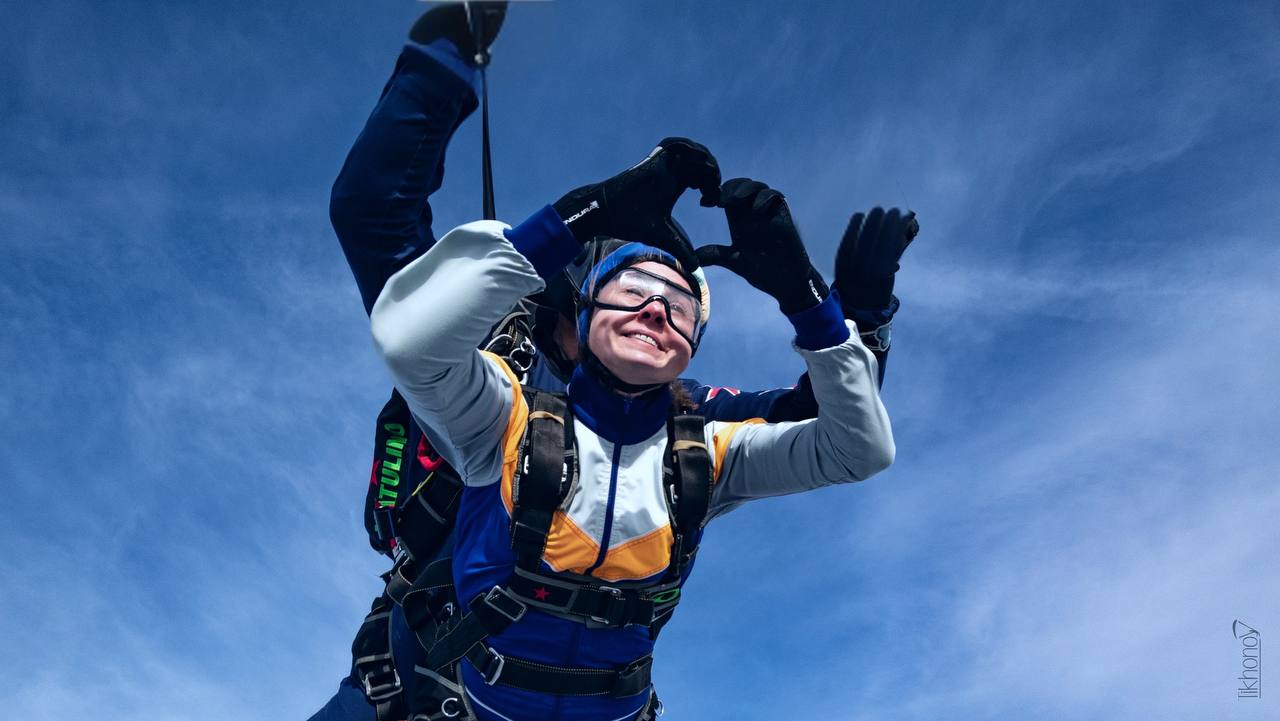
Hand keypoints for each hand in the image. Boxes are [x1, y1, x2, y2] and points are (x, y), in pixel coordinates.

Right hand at [552, 137, 720, 270]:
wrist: (605, 211)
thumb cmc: (630, 222)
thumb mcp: (664, 237)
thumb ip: (681, 249)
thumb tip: (695, 268)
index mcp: (675, 185)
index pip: (702, 178)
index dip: (712, 187)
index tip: (710, 204)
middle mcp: (671, 172)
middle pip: (701, 163)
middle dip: (713, 174)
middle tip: (712, 192)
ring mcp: (663, 164)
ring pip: (693, 151)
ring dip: (704, 160)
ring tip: (710, 177)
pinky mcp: (654, 160)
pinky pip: (678, 145)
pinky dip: (691, 149)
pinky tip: (699, 164)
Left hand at [697, 178, 828, 313]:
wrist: (787, 283)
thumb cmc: (764, 272)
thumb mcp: (735, 261)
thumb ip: (717, 255)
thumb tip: (693, 256)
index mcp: (739, 220)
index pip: (726, 196)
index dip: (714, 194)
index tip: (703, 203)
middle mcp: (753, 213)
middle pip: (740, 186)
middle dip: (728, 188)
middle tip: (718, 200)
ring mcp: (769, 213)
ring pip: (757, 187)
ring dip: (744, 189)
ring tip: (733, 200)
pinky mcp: (783, 216)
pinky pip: (775, 197)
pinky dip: (764, 198)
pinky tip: (756, 210)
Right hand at [833, 207, 918, 312]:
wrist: (863, 308)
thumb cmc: (851, 282)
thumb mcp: (843, 269)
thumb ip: (850, 250)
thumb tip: (861, 220)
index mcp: (843, 268)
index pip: (847, 244)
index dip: (853, 228)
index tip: (859, 214)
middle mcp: (857, 271)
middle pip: (867, 243)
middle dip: (874, 224)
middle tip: (879, 209)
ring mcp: (873, 274)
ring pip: (883, 246)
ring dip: (891, 227)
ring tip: (896, 212)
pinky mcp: (887, 276)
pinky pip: (895, 253)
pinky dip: (900, 237)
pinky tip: (904, 224)